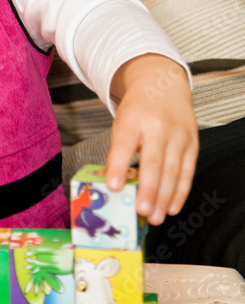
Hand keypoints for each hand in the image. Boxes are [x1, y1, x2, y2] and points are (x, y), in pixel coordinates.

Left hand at [105, 53, 197, 224]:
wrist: (164, 86)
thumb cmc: (137, 109)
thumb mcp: (121, 123)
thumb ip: (117, 151)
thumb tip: (112, 184)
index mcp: (134, 119)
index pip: (125, 144)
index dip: (119, 166)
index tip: (113, 187)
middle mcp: (158, 127)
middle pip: (153, 162)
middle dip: (147, 190)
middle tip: (141, 212)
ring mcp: (178, 135)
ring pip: (172, 171)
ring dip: (163, 197)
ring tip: (154, 217)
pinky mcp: (192, 143)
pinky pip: (187, 172)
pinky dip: (180, 192)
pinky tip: (171, 207)